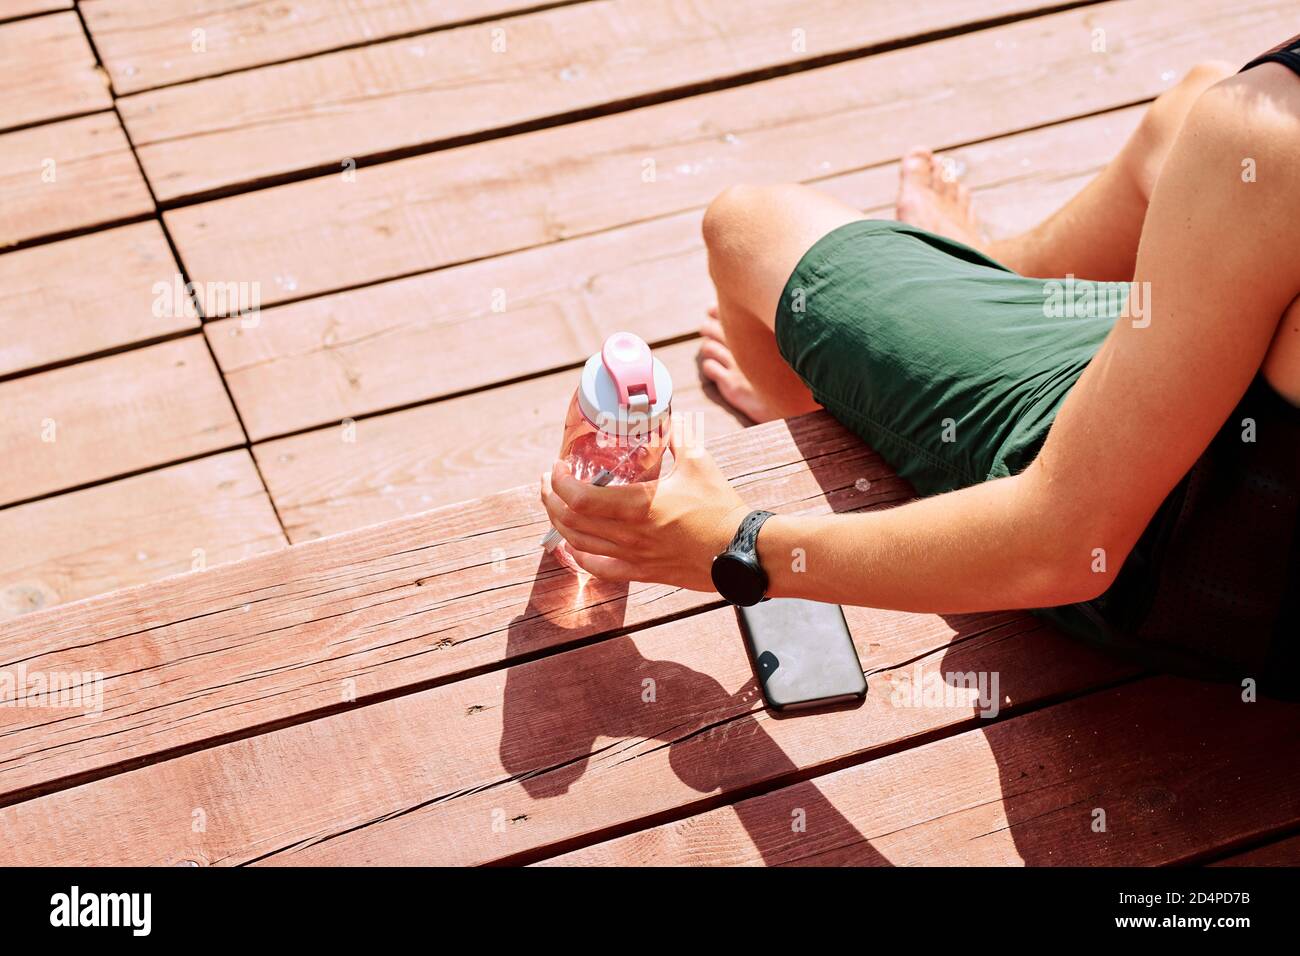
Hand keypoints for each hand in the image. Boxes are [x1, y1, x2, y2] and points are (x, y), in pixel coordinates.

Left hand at [540, 429, 749, 588]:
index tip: (558, 467)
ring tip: (556, 507)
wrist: (742, 551)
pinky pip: (599, 569)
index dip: (561, 482)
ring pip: (579, 545)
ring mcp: (633, 557)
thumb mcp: (699, 463)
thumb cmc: (721, 509)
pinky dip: (579, 558)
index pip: (581, 497)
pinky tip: (573, 547)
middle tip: (550, 482)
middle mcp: (629, 535)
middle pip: (571, 521)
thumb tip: (670, 417)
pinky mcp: (642, 572)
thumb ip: (679, 438)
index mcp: (638, 506)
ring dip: (560, 524)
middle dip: (552, 499)